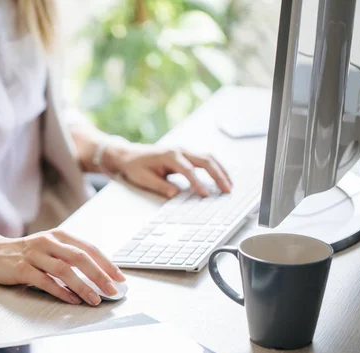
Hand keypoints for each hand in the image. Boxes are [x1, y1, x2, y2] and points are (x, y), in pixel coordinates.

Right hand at [0, 228, 125, 305]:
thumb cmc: (26, 253)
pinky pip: (45, 281)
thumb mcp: (50, 248)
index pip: (89, 248)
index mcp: (59, 235)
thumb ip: (70, 257)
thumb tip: (99, 275)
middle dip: (99, 275)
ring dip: (82, 286)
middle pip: (79, 257)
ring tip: (95, 299)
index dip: (106, 263)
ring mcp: (33, 254)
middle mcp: (48, 241)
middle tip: (113, 290)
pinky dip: (61, 291)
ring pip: (63, 270)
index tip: (120, 277)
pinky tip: (72, 300)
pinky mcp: (21, 268)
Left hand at [105, 142, 232, 197]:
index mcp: (169, 155)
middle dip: (218, 175)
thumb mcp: (144, 179)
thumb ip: (160, 186)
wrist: (129, 155)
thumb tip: (176, 195)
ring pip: (209, 158)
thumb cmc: (135, 166)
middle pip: (205, 160)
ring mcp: (184, 151)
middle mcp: (179, 150)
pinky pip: (205, 159)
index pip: (188, 170)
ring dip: (221, 170)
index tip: (206, 195)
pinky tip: (222, 178)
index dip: (198, 183)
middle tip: (227, 190)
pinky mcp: (186, 155)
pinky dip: (216, 168)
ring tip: (229, 185)